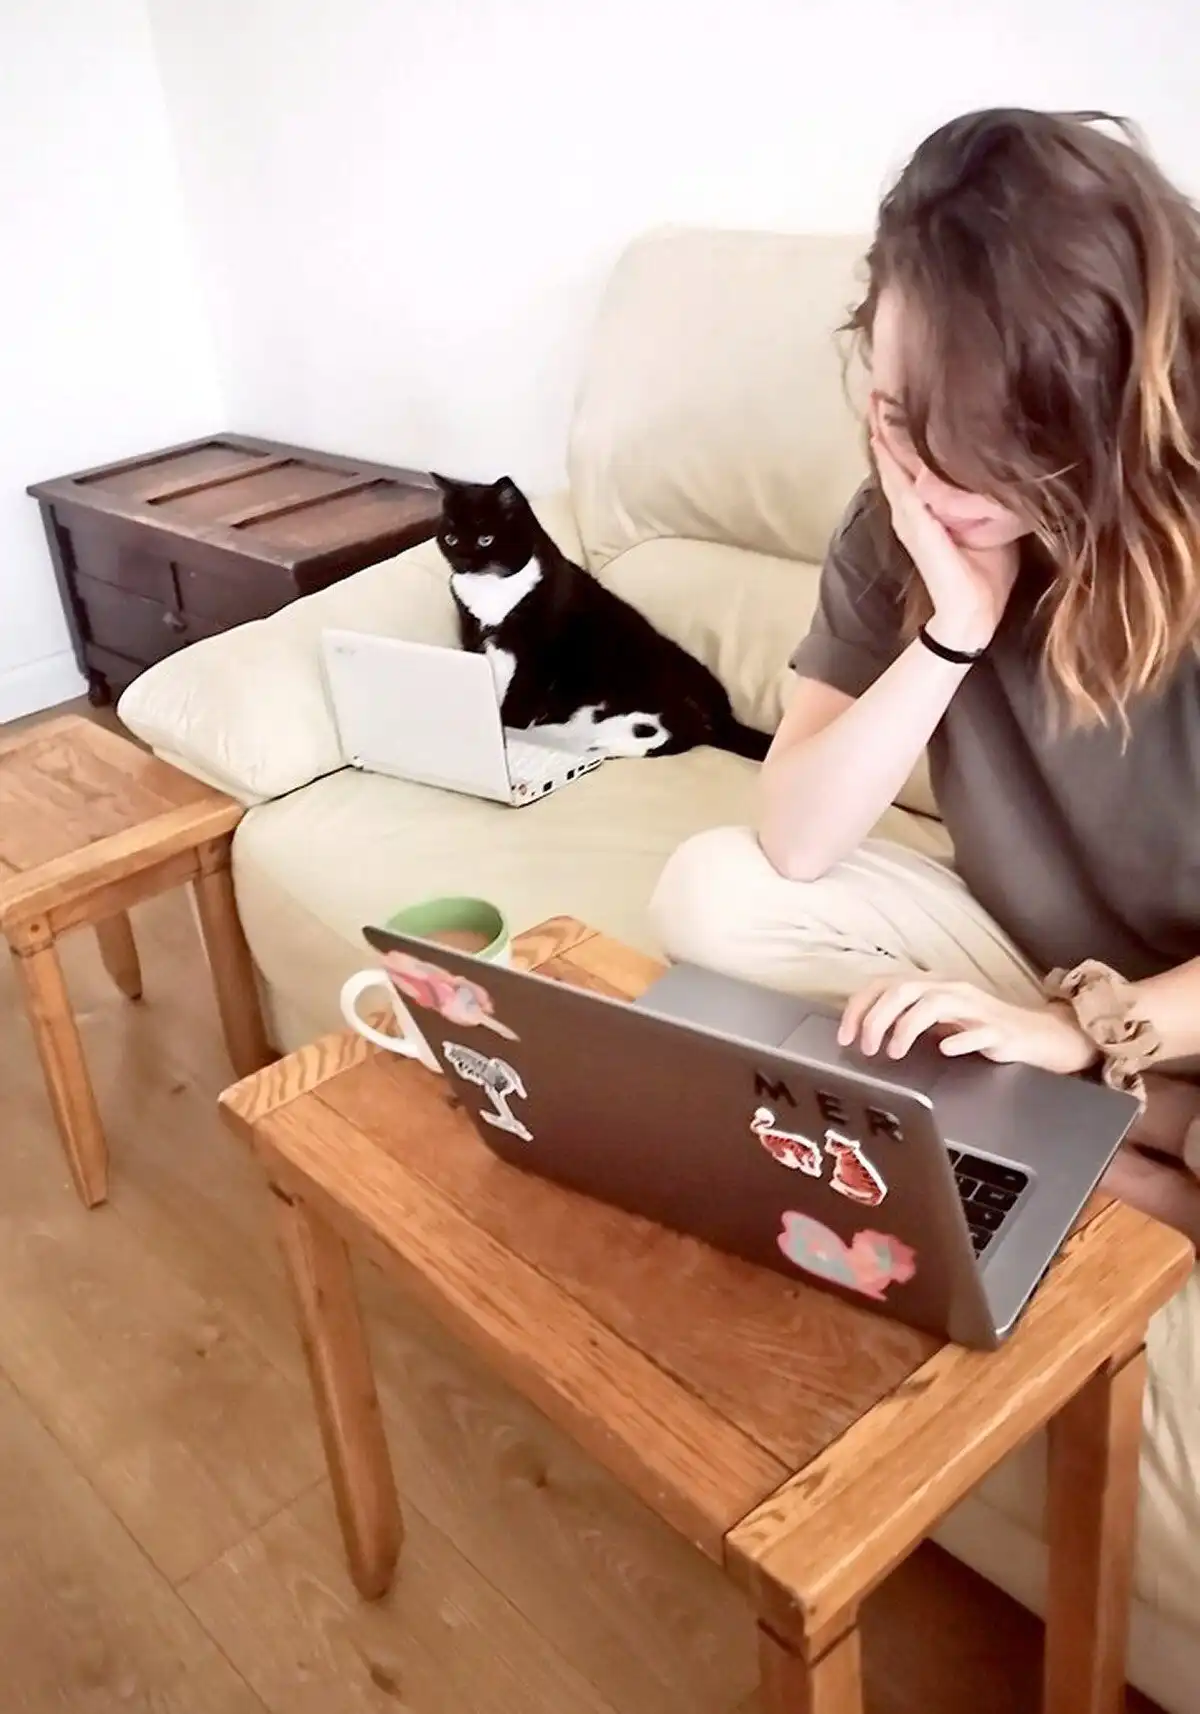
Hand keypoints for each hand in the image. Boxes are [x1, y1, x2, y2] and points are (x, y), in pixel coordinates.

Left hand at [838, 976, 1098, 1075]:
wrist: (1033, 1035)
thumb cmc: (978, 1027)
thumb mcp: (936, 1017)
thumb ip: (904, 1015)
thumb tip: (863, 1027)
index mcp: (932, 985)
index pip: (884, 984)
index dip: (859, 1007)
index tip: (845, 1035)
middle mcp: (950, 989)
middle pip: (903, 991)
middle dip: (876, 1018)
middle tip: (866, 1047)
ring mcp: (975, 1007)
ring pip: (933, 1004)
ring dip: (906, 1028)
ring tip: (893, 1052)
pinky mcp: (998, 1029)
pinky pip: (977, 1030)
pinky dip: (958, 1039)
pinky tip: (945, 1049)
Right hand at [869, 401, 1018, 652]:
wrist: (975, 616)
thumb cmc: (986, 574)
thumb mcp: (991, 522)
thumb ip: (988, 496)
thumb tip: (1014, 464)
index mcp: (928, 508)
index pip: (911, 461)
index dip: (904, 431)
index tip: (902, 394)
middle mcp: (911, 509)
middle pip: (894, 457)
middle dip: (886, 423)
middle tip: (879, 386)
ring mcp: (909, 516)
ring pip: (891, 464)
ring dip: (882, 432)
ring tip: (877, 399)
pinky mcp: (914, 524)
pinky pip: (899, 482)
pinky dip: (890, 457)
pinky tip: (884, 433)